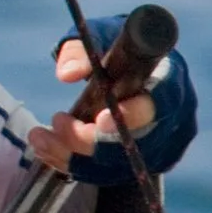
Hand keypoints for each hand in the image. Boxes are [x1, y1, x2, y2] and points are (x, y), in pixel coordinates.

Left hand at [24, 15, 197, 182]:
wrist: (133, 71)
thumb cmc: (118, 51)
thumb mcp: (101, 37)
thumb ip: (82, 50)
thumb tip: (66, 73)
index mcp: (169, 80)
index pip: (159, 104)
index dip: (132, 115)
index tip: (99, 120)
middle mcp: (172, 118)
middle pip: (135, 144)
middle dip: (89, 139)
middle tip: (57, 120)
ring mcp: (160, 146)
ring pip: (116, 165)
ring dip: (71, 155)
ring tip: (39, 136)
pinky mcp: (140, 163)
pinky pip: (106, 174)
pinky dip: (72, 164)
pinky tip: (46, 149)